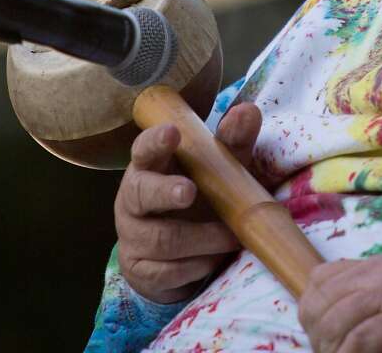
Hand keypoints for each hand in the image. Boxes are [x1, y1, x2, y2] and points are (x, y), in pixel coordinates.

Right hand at [114, 102, 261, 303]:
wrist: (177, 259)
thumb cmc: (201, 201)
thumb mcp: (219, 172)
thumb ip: (232, 143)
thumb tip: (248, 110)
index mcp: (151, 167)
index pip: (144, 149)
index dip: (155, 141)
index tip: (173, 132)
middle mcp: (133, 198)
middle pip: (141, 192)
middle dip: (165, 192)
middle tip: (189, 191)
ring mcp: (133, 235)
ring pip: (163, 238)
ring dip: (203, 239)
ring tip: (231, 238)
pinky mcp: (140, 270)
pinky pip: (168, 271)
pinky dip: (198, 266)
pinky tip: (213, 261)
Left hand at [298, 256, 381, 352]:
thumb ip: (377, 290)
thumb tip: (344, 312)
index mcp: (376, 265)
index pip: (320, 278)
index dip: (311, 309)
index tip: (318, 333)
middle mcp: (378, 274)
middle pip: (320, 301)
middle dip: (315, 334)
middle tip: (327, 352)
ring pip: (334, 321)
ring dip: (330, 347)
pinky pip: (361, 339)